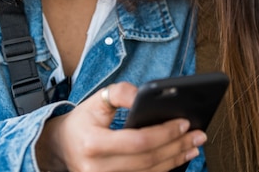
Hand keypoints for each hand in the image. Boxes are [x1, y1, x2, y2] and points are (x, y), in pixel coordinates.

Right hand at [35, 82, 206, 171]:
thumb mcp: (97, 100)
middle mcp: (97, 169)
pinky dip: (162, 170)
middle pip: (148, 161)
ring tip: (193, 147)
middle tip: (198, 135)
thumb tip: (146, 93)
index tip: (184, 122)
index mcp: (93, 144)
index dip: (164, 133)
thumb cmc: (84, 121)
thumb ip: (121, 93)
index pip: (138, 141)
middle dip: (177, 147)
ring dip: (175, 161)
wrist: (60, 146)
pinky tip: (176, 159)